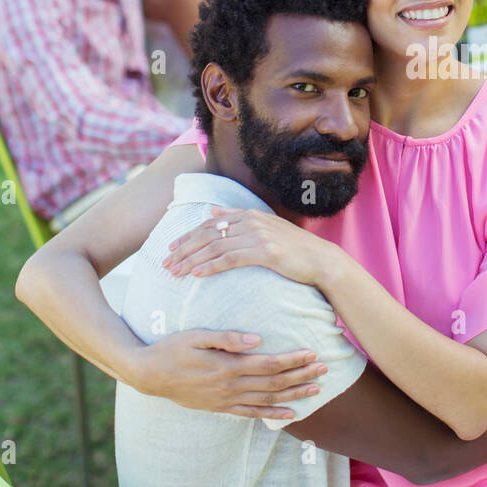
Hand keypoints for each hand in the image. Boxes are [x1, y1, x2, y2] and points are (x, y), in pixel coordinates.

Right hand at [136, 328, 326, 418]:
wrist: (149, 375)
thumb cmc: (173, 349)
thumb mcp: (197, 336)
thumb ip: (227, 338)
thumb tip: (256, 339)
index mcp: (227, 366)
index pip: (268, 364)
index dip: (292, 360)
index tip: (312, 353)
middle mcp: (230, 386)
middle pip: (274, 383)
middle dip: (301, 375)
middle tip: (324, 368)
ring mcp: (226, 400)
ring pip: (268, 400)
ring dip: (294, 395)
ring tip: (316, 388)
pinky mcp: (221, 407)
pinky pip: (252, 414)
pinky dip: (273, 414)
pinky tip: (291, 414)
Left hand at [163, 206, 349, 286]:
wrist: (320, 260)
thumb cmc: (294, 248)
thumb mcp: (265, 227)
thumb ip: (238, 217)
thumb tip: (213, 210)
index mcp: (249, 214)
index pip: (210, 223)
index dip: (188, 235)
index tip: (171, 248)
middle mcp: (251, 221)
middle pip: (208, 234)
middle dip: (184, 249)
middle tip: (166, 263)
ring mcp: (258, 235)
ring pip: (215, 247)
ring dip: (192, 260)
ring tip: (176, 273)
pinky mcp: (264, 251)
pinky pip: (230, 259)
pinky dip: (211, 266)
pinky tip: (197, 275)